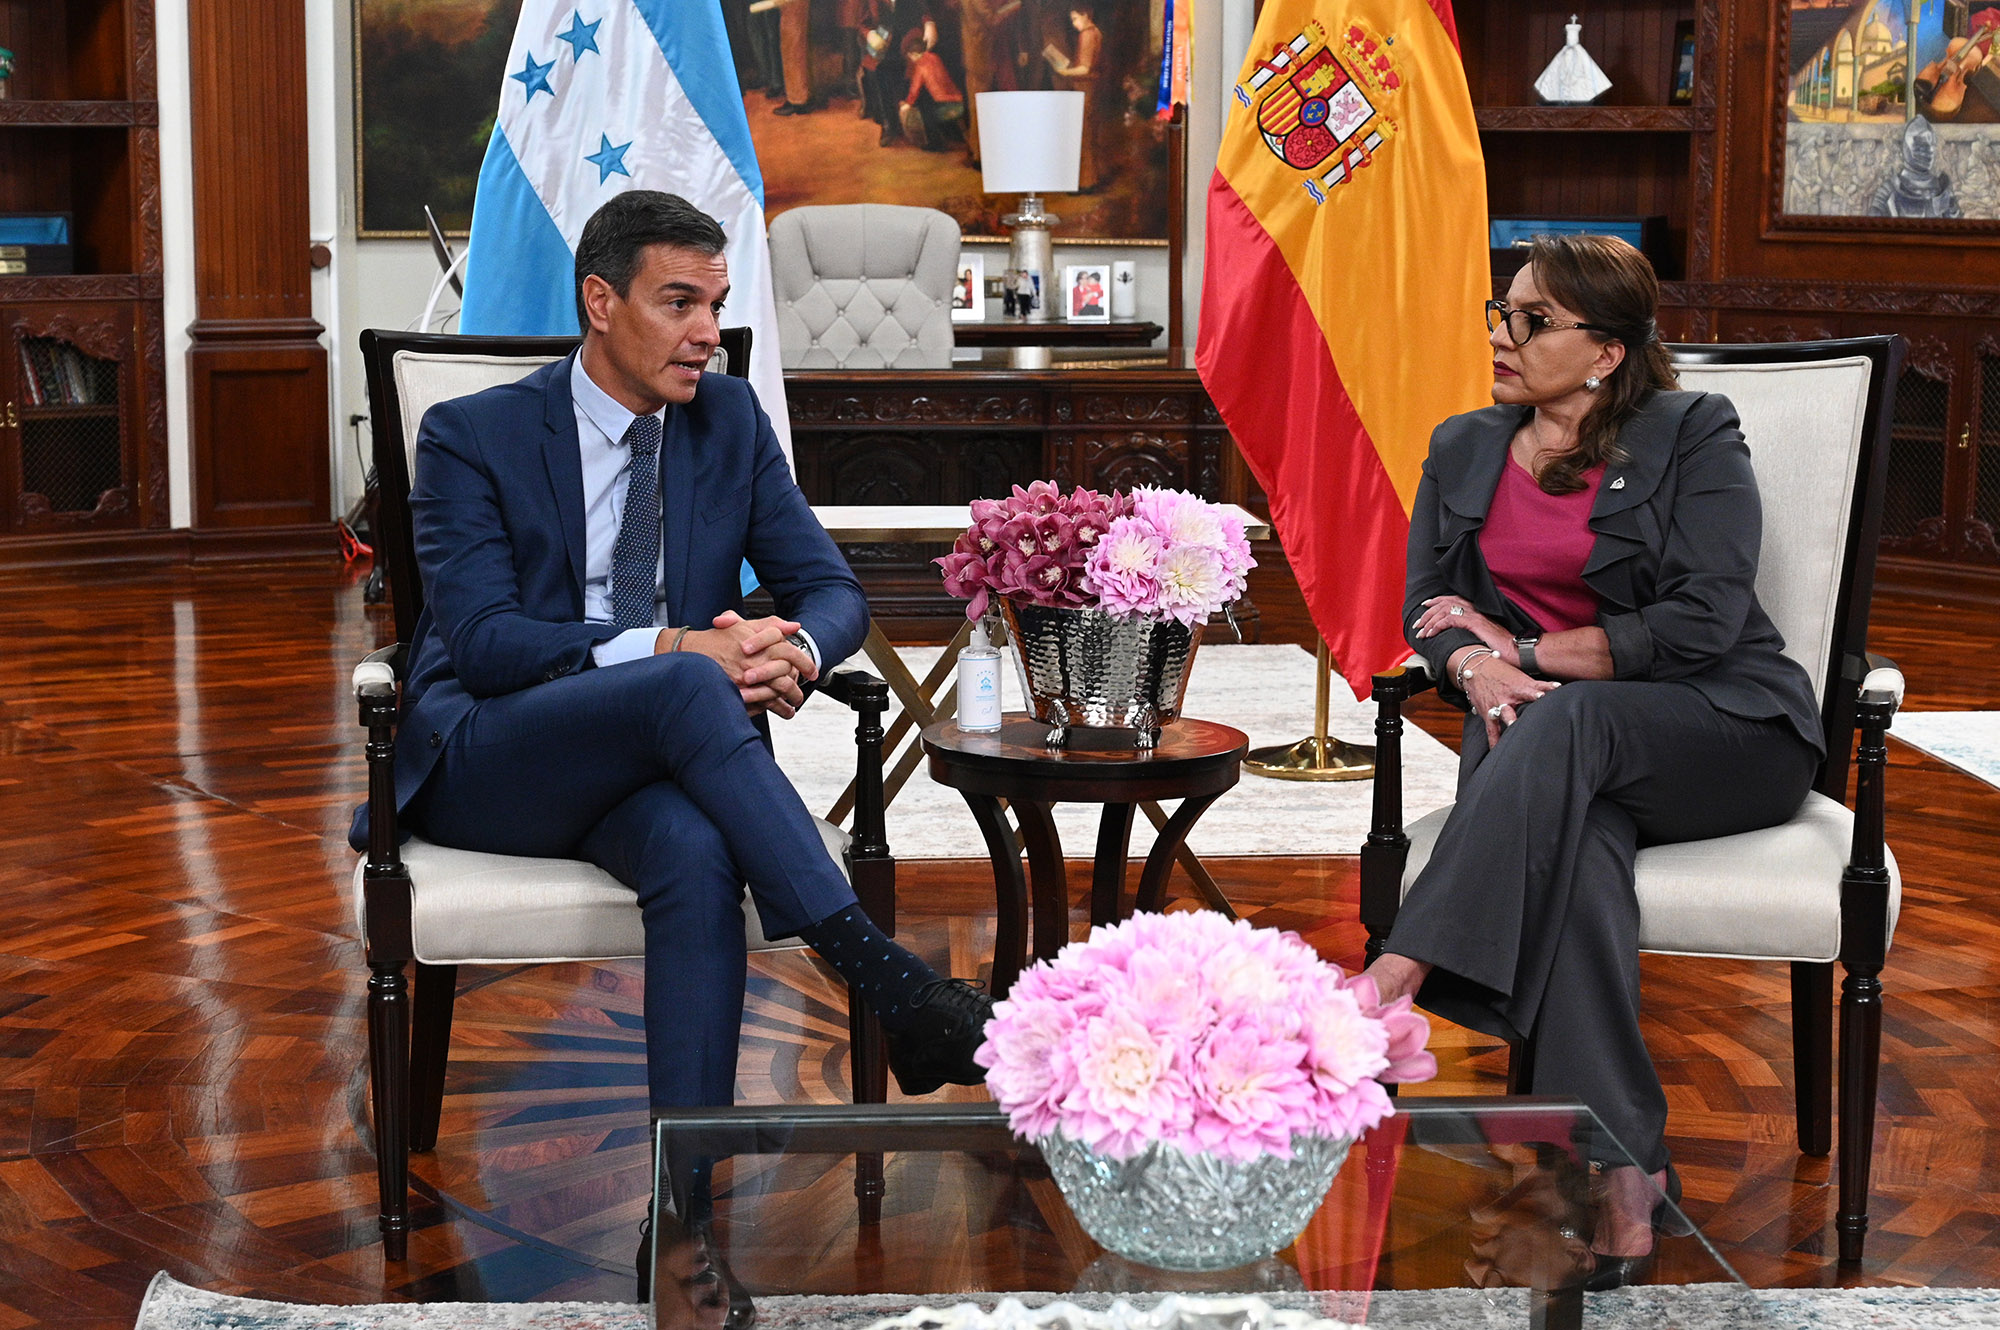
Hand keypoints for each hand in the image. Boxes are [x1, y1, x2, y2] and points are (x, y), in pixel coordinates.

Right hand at [671, 611, 817, 718]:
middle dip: (799, 684)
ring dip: (790, 698)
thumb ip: (771, 625)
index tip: (812, 671)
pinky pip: (764, 703)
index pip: (790, 651)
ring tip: (794, 704)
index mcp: (760, 641)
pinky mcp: (740, 691)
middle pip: (787, 673)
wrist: (690, 653)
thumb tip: (795, 627)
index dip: (805, 662)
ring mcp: (748, 677)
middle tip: (803, 690)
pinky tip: (783, 711)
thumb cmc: (717, 639)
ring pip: (778, 690)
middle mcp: (756, 658)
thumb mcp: (744, 626)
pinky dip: (776, 708)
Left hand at [1413, 595, 1511, 655]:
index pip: (1452, 600)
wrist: (1516, 651)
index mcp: (1476, 611)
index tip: (1425, 607)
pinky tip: (1431, 633)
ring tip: (1420, 632)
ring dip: (1429, 621)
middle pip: (1445, 603)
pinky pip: (1451, 620)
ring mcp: (1475, 615)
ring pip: (1445, 611)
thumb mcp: (1481, 638)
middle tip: (1417, 624)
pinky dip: (1438, 626)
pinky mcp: (1475, 623)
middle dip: (1428, 613)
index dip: (1437, 601)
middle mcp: (1474, 610)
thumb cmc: (1500, 648)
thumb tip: (1454, 639)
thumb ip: (1469, 634)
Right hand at [1463, 654, 1559, 747]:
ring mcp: (1498, 705)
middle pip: (1522, 701)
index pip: (1537, 687)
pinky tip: (1497, 750)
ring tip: (1513, 726)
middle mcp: (1510, 696)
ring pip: (1505, 714)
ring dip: (1510, 720)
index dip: (1546, 688)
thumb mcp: (1518, 674)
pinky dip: (1494, 740)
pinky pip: (1492, 730)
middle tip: (1540, 709)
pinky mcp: (1488, 713)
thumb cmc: (1500, 671)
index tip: (1556, 689)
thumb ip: (1535, 685)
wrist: (1475, 668)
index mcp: (1520, 685)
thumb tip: (1557, 691)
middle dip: (1531, 705)